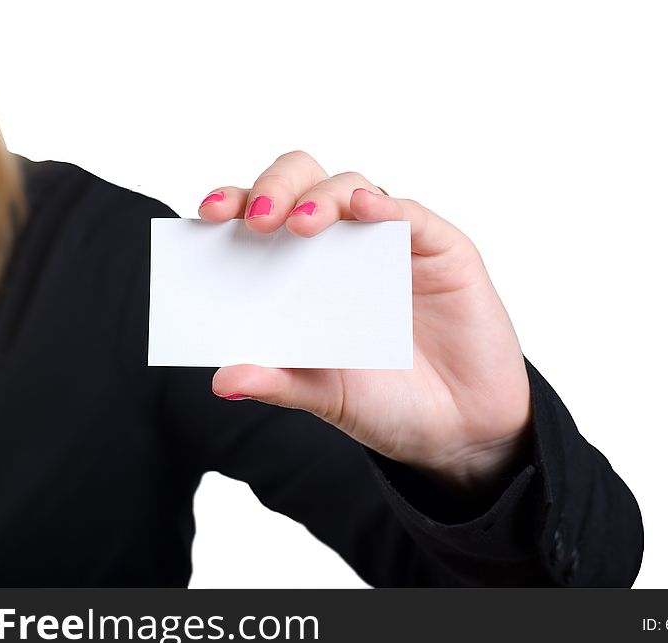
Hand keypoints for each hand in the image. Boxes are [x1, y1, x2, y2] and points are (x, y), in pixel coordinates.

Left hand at [199, 151, 530, 488]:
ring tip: (300, 225)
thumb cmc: (388, 404)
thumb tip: (221, 380)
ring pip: (352, 188)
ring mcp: (392, 244)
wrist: (460, 432)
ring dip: (321, 197)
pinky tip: (364, 210)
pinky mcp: (442, 251)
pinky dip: (386, 208)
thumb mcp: (325, 396)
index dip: (235, 205)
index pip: (263, 219)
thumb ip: (278, 383)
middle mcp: (345, 248)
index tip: (207, 216)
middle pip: (303, 183)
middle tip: (257, 220)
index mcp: (304, 272)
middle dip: (275, 187)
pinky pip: (413, 216)